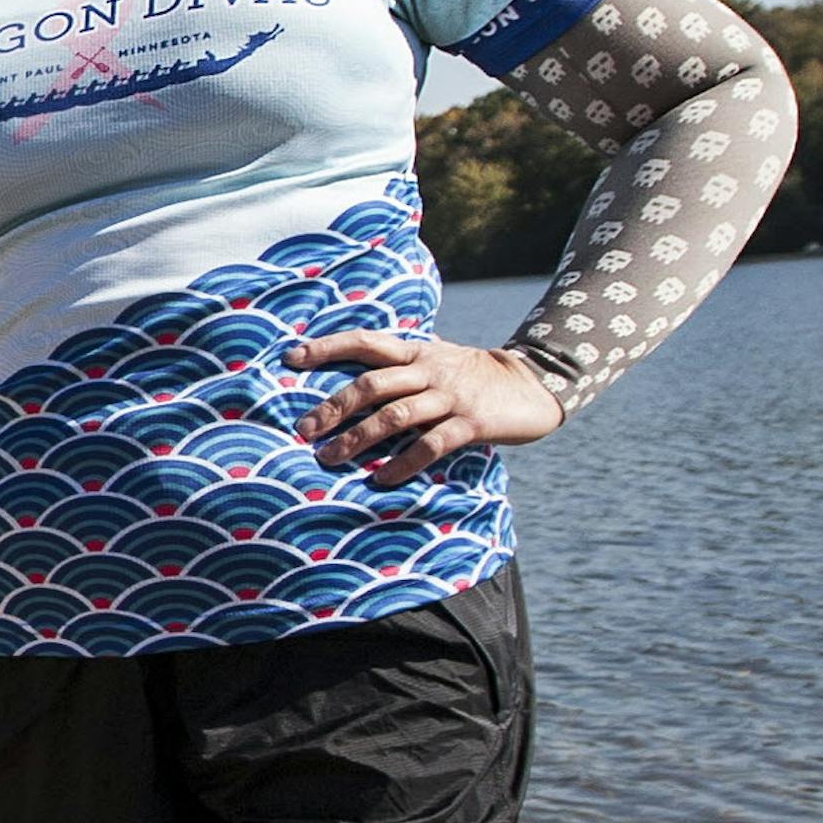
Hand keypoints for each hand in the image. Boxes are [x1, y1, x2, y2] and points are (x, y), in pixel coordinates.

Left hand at [284, 333, 563, 489]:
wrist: (532, 384)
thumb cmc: (473, 376)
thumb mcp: (437, 360)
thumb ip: (402, 368)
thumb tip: (355, 380)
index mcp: (416, 352)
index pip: (365, 342)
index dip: (327, 347)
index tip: (291, 358)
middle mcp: (428, 370)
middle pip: (372, 384)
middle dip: (334, 407)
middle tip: (303, 430)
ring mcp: (450, 396)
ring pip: (395, 415)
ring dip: (358, 439)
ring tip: (329, 459)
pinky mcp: (472, 424)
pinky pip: (431, 445)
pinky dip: (403, 463)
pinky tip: (382, 480)